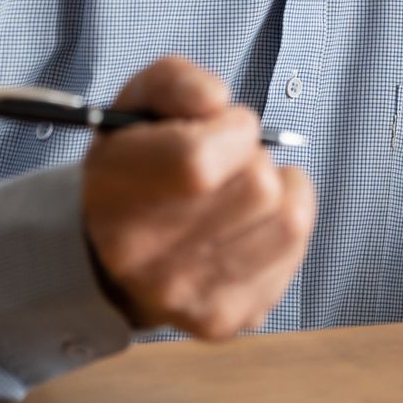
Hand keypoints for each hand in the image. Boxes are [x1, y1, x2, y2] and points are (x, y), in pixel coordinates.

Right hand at [82, 56, 316, 336]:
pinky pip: (295, 254)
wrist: (108, 254)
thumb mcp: (138, 104)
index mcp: (115, 195)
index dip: (231, 131)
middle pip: (258, 187)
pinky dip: (285, 226)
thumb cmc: (134, 168)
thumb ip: (177, 82)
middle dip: (255, 159)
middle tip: (229, 164)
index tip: (223, 128)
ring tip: (243, 191)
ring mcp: (186, 295)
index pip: (197, 161)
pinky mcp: (224, 319)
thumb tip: (216, 101)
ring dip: (278, 193)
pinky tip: (251, 223)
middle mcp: (144, 257)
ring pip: (289, 220)